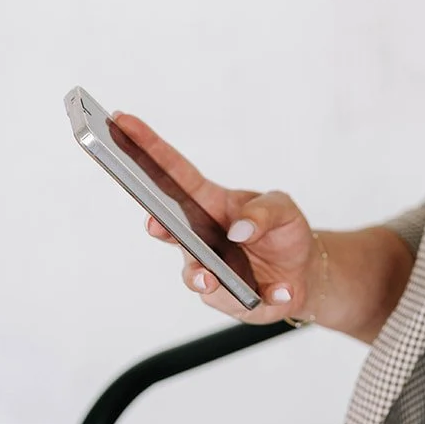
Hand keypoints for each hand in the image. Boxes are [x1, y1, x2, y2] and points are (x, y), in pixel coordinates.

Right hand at [112, 111, 324, 324]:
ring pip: (194, 275)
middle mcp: (198, 237)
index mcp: (207, 203)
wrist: (304, 273)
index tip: (121, 122)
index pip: (172, 173)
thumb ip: (264, 211)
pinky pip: (237, 301)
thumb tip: (239, 230)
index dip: (146, 148)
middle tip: (154, 222)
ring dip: (200, 276)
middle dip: (157, 225)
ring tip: (210, 278)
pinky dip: (265, 295)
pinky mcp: (226, 299)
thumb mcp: (282, 208)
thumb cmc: (283, 232)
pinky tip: (281, 290)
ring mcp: (208, 270)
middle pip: (168, 228)